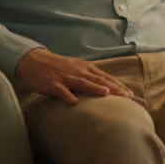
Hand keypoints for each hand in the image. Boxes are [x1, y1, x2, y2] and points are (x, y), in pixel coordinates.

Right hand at [15, 48, 132, 105]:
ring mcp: (65, 77)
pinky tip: (74, 103)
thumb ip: (89, 76)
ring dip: (95, 88)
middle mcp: (78, 71)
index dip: (118, 85)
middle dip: (113, 88)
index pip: (105, 77)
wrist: (34, 61)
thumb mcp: (76, 68)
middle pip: (98, 80)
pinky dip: (68, 96)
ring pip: (83, 83)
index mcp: (85, 68)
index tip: (130, 94)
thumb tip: (105, 87)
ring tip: (106, 93)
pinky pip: (61, 91)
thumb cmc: (57, 67)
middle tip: (126, 97)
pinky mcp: (52, 84)